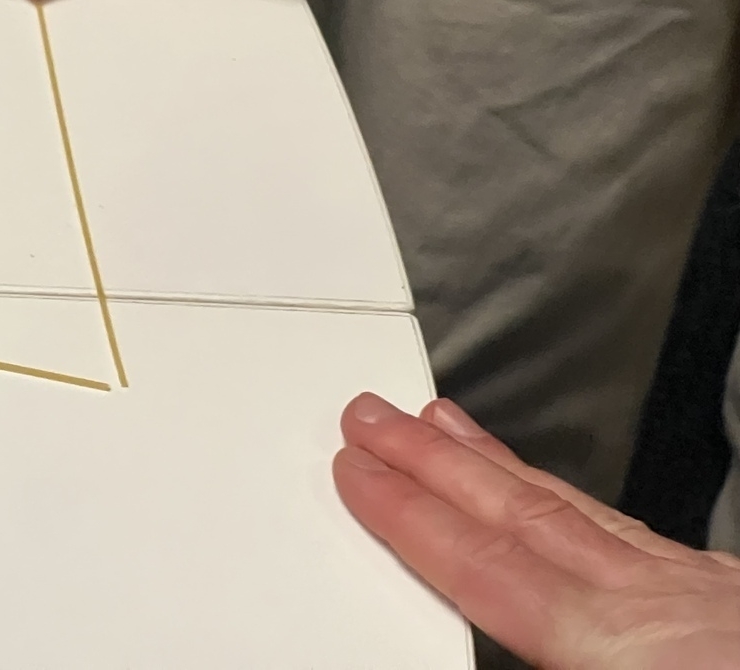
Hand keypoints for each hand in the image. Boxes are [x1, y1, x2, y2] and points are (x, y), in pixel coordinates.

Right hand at [334, 392, 739, 668]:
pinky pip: (639, 531)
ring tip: (444, 424)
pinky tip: (569, 499)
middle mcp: (657, 602)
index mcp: (619, 643)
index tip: (357, 470)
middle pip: (520, 512)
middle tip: (373, 415)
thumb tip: (459, 642)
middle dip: (432, 460)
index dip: (409, 513)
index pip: (485, 564)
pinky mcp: (734, 596)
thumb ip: (526, 661)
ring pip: (581, 509)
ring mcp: (703, 593)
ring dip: (498, 465)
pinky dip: (584, 505)